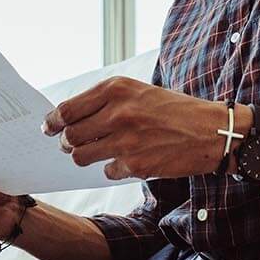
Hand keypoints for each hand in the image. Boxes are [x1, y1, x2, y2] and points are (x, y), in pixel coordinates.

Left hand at [41, 78, 224, 179]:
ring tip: (96, 152)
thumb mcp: (138, 91)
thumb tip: (68, 118)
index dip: (52, 122)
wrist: (210, 131)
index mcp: (116, 89)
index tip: (49, 127)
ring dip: (84, 157)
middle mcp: (118, 113)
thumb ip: (104, 101)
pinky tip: (127, 159)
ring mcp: (126, 141)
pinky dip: (111, 168)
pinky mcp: (135, 165)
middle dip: (66, 143)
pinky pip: (106, 171)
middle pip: (70, 136)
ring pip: (81, 156)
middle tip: (69, 144)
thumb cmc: (173, 109)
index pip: (67, 109)